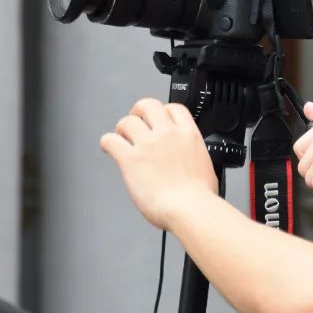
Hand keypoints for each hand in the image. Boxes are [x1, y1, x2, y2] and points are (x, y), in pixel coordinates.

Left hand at [100, 98, 217, 230]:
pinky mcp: (130, 159)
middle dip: (139, 112)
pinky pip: (111, 140)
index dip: (163, 111)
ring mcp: (148, 144)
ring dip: (122, 128)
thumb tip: (190, 163)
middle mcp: (167, 134)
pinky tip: (108, 148)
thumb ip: (193, 156)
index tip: (159, 119)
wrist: (190, 208)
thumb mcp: (205, 166)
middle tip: (136, 121)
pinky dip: (107, 142)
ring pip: (127, 121)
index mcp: (188, 134)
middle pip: (148, 105)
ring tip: (121, 137)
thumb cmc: (200, 196)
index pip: (174, 108)